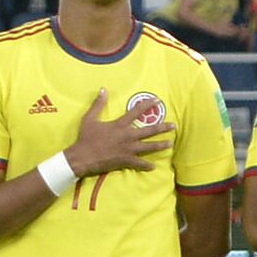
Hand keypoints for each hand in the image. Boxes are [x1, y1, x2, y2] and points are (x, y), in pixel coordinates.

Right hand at [60, 88, 182, 179]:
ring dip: (160, 145)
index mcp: (120, 125)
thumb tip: (103, 90)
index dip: (148, 104)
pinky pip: (139, 163)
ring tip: (170, 144)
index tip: (157, 100)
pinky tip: (153, 166)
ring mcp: (128, 149)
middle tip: (173, 126)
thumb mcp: (89, 118)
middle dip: (163, 127)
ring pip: (149, 147)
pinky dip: (146, 165)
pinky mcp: (125, 160)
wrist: (82, 157)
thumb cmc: (86, 138)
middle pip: (149, 130)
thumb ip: (98, 104)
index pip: (137, 111)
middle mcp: (127, 136)